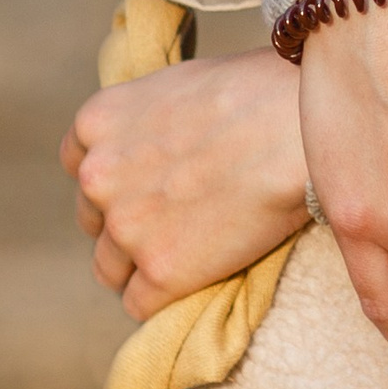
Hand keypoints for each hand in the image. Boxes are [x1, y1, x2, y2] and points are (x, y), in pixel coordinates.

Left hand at [63, 48, 308, 320]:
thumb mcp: (189, 84)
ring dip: (148, 263)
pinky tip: (205, 275)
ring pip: (112, 269)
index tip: (156, 184)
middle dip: (134, 221)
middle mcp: (98, 176)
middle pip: (97, 221)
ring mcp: (126, 227)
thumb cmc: (270, 89)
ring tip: (200, 250)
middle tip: (188, 216)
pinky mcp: (161, 270)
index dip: (122, 180)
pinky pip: (142, 304)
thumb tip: (168, 143)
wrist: (305, 124)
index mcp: (99, 121)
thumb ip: (156, 118)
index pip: (82, 168)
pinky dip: (170, 296)